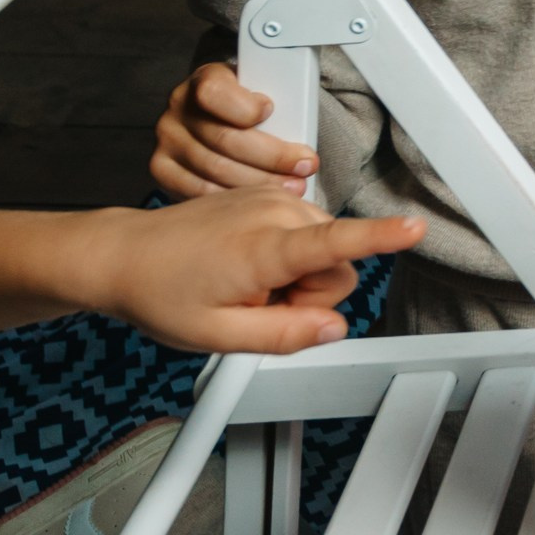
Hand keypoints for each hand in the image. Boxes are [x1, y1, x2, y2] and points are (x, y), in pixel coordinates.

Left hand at [73, 190, 423, 354]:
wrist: (122, 254)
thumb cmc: (160, 292)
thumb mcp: (215, 336)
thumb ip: (282, 337)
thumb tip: (332, 330)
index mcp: (261, 249)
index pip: (334, 244)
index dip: (378, 238)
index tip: (412, 228)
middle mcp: (272, 214)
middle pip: (336, 265)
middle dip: (310, 295)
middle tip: (259, 308)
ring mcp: (270, 200)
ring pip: (324, 248)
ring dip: (298, 275)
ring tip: (248, 286)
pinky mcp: (266, 197)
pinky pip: (305, 233)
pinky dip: (287, 255)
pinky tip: (248, 266)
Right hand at [151, 62, 317, 197]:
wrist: (219, 115)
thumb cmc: (251, 102)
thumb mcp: (264, 85)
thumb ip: (278, 94)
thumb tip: (304, 119)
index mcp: (205, 80)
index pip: (214, 93)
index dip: (244, 107)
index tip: (270, 111)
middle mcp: (178, 108)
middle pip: (225, 140)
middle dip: (272, 157)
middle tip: (305, 167)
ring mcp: (167, 140)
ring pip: (216, 170)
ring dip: (260, 183)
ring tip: (294, 187)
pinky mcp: (163, 169)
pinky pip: (200, 191)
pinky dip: (235, 199)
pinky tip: (259, 200)